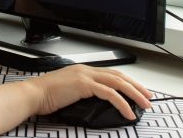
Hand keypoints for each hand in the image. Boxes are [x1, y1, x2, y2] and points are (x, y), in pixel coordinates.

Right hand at [32, 64, 152, 119]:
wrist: (34, 94)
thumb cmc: (47, 96)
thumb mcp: (69, 93)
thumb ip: (84, 94)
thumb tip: (99, 104)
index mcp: (83, 71)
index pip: (111, 73)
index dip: (127, 82)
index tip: (138, 91)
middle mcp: (86, 70)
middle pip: (119, 75)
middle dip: (136, 86)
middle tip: (148, 97)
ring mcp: (86, 75)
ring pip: (118, 82)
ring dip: (134, 93)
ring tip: (144, 104)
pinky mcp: (85, 84)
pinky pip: (110, 93)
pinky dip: (122, 103)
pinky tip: (128, 112)